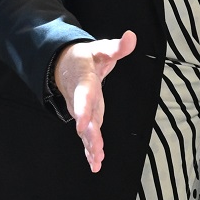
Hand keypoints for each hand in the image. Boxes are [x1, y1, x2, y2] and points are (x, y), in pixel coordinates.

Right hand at [53, 30, 136, 172]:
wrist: (66, 66)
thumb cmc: (86, 58)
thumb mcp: (101, 49)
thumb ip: (116, 47)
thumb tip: (132, 36)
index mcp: (84, 82)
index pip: (84, 96)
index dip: (83, 110)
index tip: (83, 124)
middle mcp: (81, 100)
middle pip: (85, 119)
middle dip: (89, 135)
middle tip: (95, 149)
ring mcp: (83, 112)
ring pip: (86, 132)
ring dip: (91, 147)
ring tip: (97, 162)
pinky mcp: (86, 119)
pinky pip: (87, 136)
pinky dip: (91, 150)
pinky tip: (96, 164)